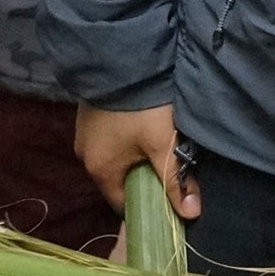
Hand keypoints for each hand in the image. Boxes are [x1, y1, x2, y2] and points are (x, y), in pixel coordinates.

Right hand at [73, 103, 200, 220]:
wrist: (122, 62)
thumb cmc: (142, 110)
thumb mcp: (163, 145)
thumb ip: (175, 180)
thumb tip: (190, 213)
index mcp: (100, 171)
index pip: (123, 204)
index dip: (148, 206)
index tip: (169, 203)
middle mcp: (85, 157)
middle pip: (119, 180)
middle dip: (144, 179)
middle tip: (170, 172)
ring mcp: (84, 135)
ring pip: (115, 158)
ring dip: (135, 158)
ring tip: (159, 150)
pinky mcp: (89, 117)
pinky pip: (110, 140)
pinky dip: (126, 141)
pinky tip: (143, 130)